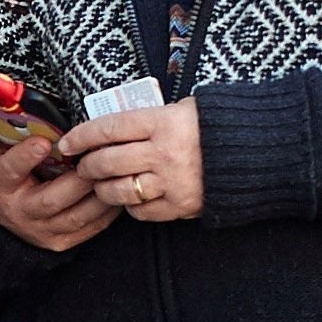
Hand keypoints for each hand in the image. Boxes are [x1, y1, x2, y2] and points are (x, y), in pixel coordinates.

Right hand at [0, 117, 117, 251]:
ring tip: (115, 173)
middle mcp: (20, 211)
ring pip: (77, 216)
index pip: (10, 170)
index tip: (43, 141)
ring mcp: (42, 230)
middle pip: (51, 199)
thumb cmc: (0, 176)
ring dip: (99, 195)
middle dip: (78, 179)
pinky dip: (108, 211)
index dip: (25, 157)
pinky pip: (91, 228)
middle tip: (98, 158)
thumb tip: (2, 99)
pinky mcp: (62, 241)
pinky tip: (119, 191)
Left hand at [60, 97, 205, 222]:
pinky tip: (131, 198)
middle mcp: (163, 152)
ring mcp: (171, 181)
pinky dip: (130, 207)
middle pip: (106, 162)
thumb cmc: (214, 126)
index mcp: (162, 122)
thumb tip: (110, 128)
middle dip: (87, 166)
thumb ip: (148, 118)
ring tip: (103, 184)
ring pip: (118, 190)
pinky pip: (141, 211)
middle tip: (84, 166)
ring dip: (103, 189)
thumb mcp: (181, 109)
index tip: (67, 143)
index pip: (107, 128)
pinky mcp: (180, 205)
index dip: (80, 136)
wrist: (254, 153)